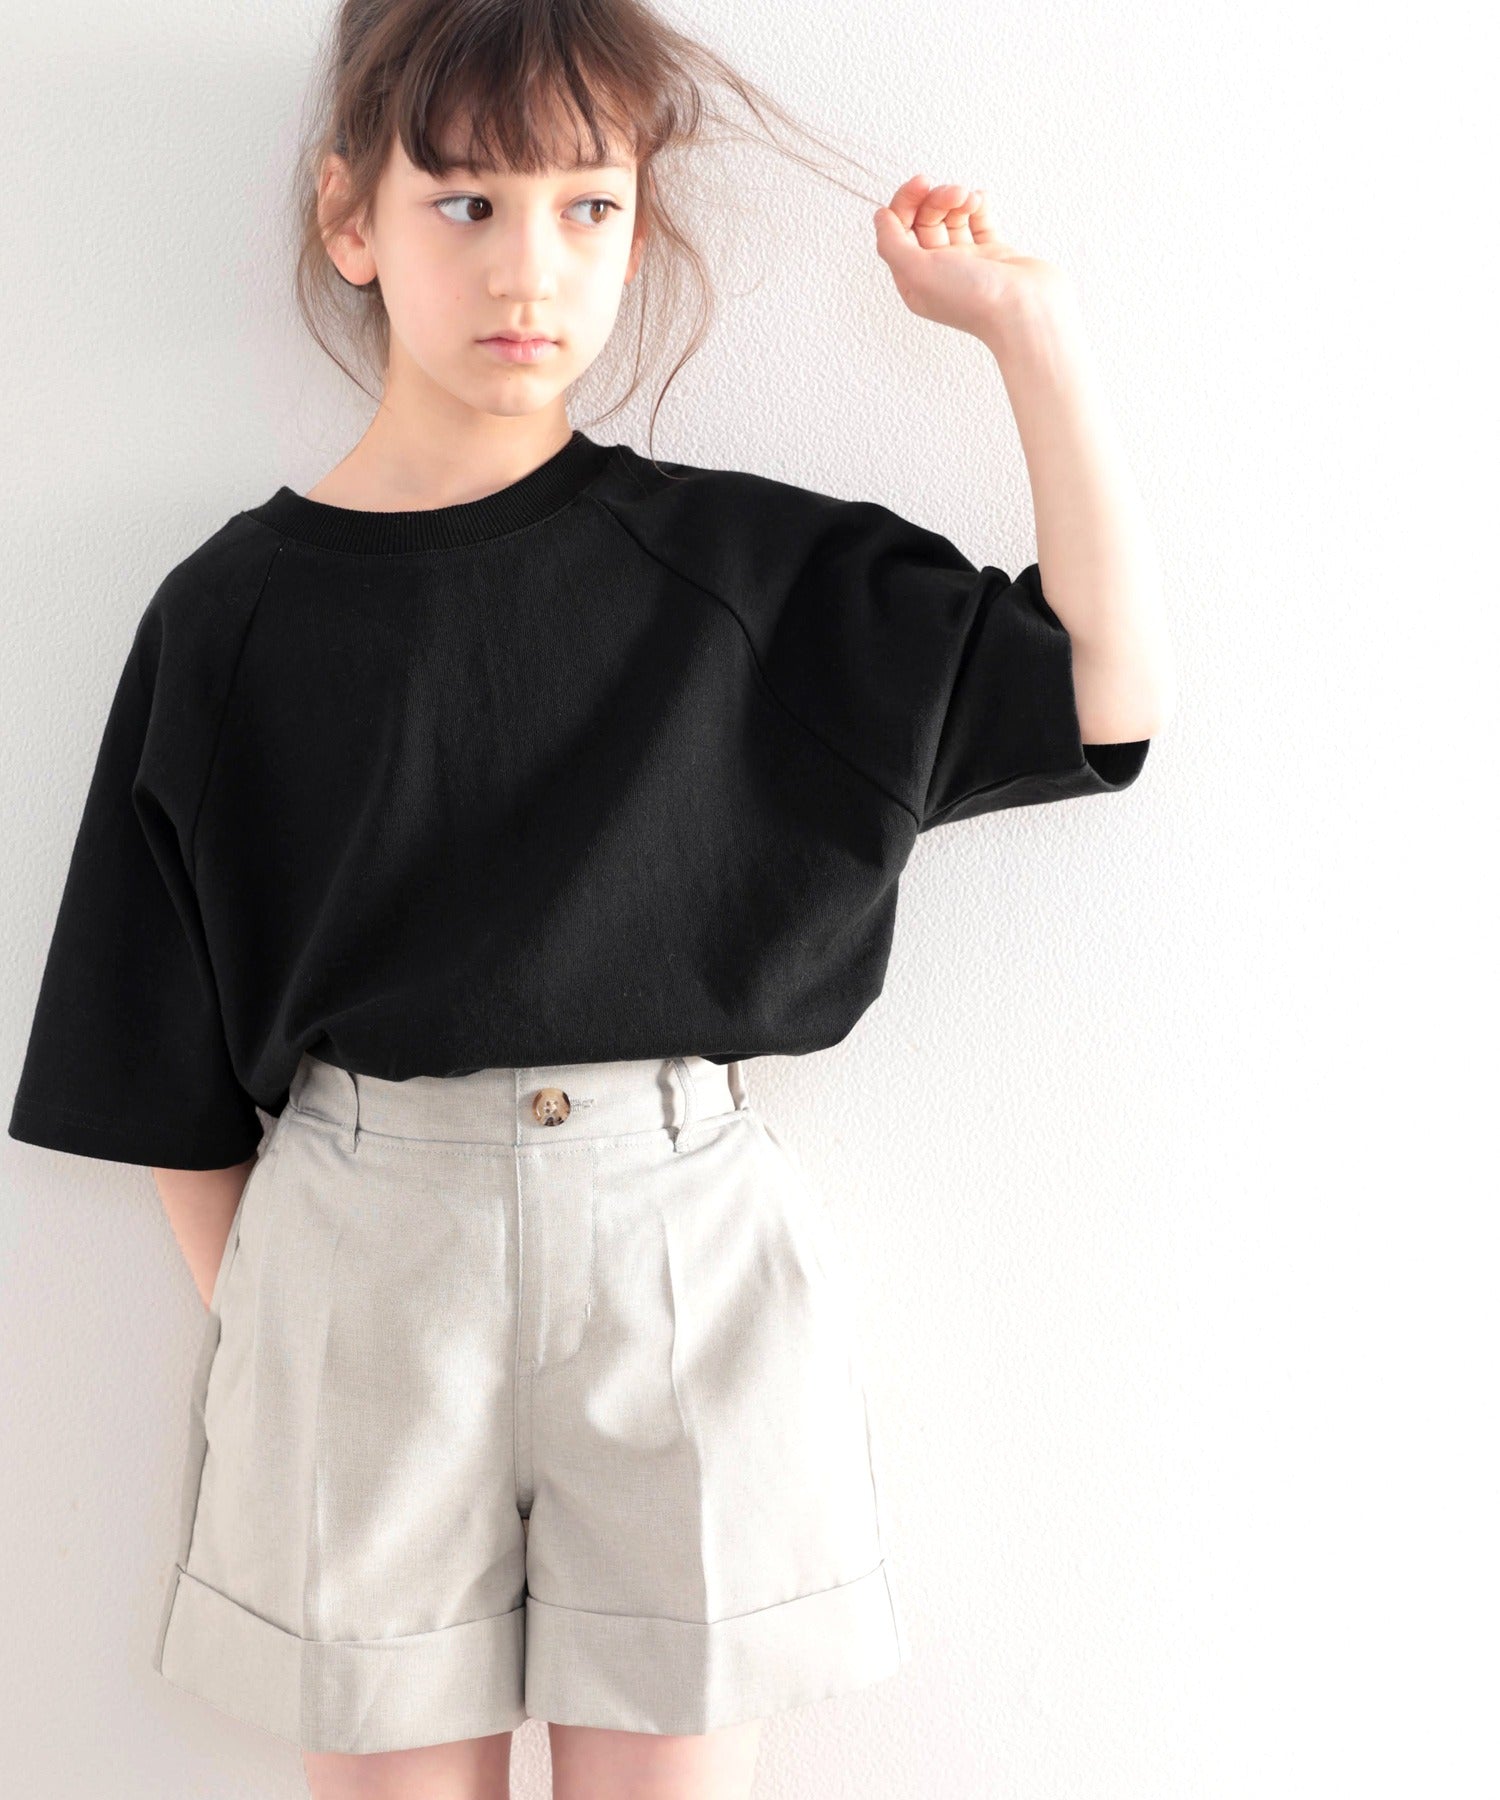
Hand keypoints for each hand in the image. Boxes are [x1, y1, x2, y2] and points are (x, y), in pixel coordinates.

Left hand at [872, 173, 1070, 343]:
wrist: (1027, 309)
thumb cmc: (974, 299)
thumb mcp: (917, 272)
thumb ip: (891, 243)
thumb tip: (880, 217)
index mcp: (915, 280)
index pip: (899, 230)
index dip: (905, 202)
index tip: (921, 183)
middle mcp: (939, 272)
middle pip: (925, 220)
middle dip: (936, 198)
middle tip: (954, 193)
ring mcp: (968, 263)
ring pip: (952, 217)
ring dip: (958, 199)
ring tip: (971, 198)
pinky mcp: (995, 254)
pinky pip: (980, 221)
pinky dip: (979, 206)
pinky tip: (982, 200)